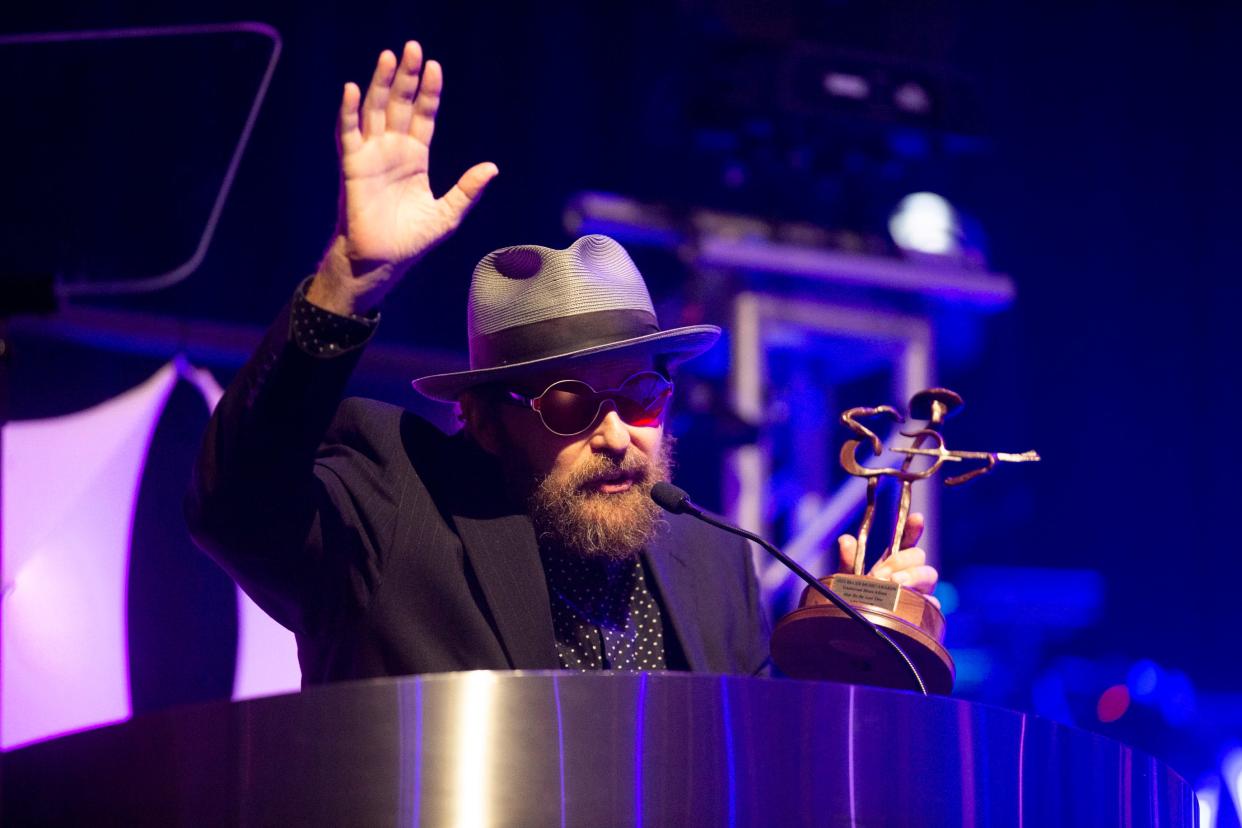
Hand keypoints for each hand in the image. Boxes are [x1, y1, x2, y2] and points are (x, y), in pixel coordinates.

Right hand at [309, 42, 498, 314]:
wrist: (381, 262)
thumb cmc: (411, 241)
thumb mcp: (447, 214)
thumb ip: (467, 190)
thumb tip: (492, 167)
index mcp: (415, 158)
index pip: (424, 116)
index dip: (430, 92)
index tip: (436, 67)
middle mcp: (392, 151)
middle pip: (400, 104)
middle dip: (407, 77)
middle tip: (413, 47)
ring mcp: (371, 156)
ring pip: (374, 110)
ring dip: (380, 83)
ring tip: (389, 57)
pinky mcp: (352, 167)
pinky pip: (348, 133)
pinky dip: (348, 111)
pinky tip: (352, 89)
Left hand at [837, 512, 940, 607]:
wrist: (859, 637)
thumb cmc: (856, 605)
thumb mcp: (847, 582)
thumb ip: (848, 562)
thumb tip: (846, 540)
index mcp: (891, 564)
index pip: (906, 541)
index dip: (912, 529)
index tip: (916, 518)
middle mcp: (908, 575)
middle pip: (919, 556)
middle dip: (901, 561)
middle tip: (881, 574)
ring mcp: (920, 594)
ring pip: (930, 575)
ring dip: (912, 577)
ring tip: (894, 585)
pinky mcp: (926, 615)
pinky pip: (934, 603)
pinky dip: (924, 600)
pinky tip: (912, 603)